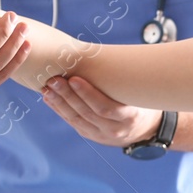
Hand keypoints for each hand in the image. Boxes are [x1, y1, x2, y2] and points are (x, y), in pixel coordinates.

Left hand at [41, 75, 161, 147]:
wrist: (145, 129)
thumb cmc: (140, 102)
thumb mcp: (138, 94)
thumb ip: (120, 82)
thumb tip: (96, 57)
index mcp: (130, 117)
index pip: (105, 108)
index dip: (88, 94)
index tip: (74, 79)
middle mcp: (115, 129)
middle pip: (86, 113)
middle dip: (68, 96)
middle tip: (54, 80)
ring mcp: (102, 135)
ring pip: (76, 119)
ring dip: (59, 103)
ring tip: (47, 88)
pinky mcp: (91, 135)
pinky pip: (73, 122)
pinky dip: (60, 110)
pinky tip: (49, 99)